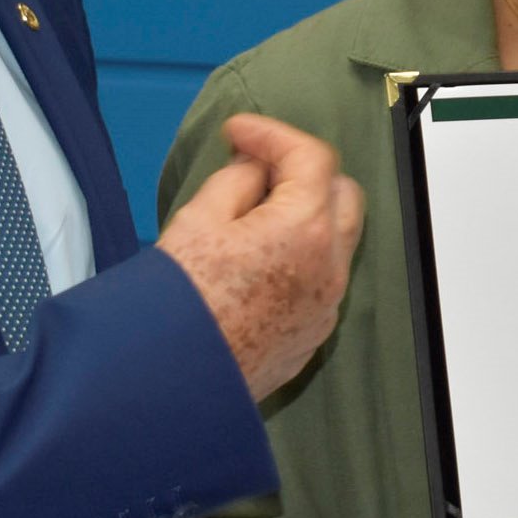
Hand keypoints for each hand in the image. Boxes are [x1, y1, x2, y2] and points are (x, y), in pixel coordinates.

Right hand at [156, 114, 363, 398]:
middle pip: (342, 194)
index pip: (312, 157)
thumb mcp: (198, 221)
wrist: (175, 384)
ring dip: (305, 216)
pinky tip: (257, 259)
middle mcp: (330, 267)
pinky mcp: (312, 334)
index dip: (273, 135)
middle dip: (304, 172)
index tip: (239, 133)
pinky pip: (321, 280)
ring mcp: (326, 304)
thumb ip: (237, 182)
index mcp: (305, 228)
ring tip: (252, 213)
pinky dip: (300, 257)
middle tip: (255, 168)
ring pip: (336, 240)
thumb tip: (256, 171)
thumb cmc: (180, 306)